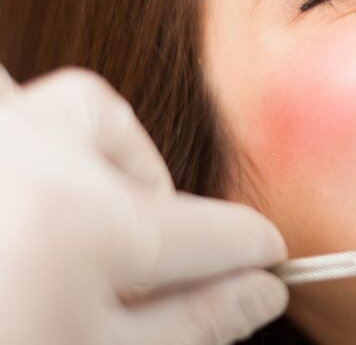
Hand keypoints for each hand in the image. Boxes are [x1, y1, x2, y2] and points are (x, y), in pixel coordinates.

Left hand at [0, 67, 288, 343]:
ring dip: (66, 143)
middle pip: (111, 124)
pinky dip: (15, 148)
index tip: (265, 265)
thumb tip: (263, 289)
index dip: (255, 251)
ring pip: (34, 99)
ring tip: (63, 212)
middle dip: (141, 182)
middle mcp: (25, 156)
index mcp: (81, 218)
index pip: (212, 227)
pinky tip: (16, 211)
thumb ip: (194, 321)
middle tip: (132, 252)